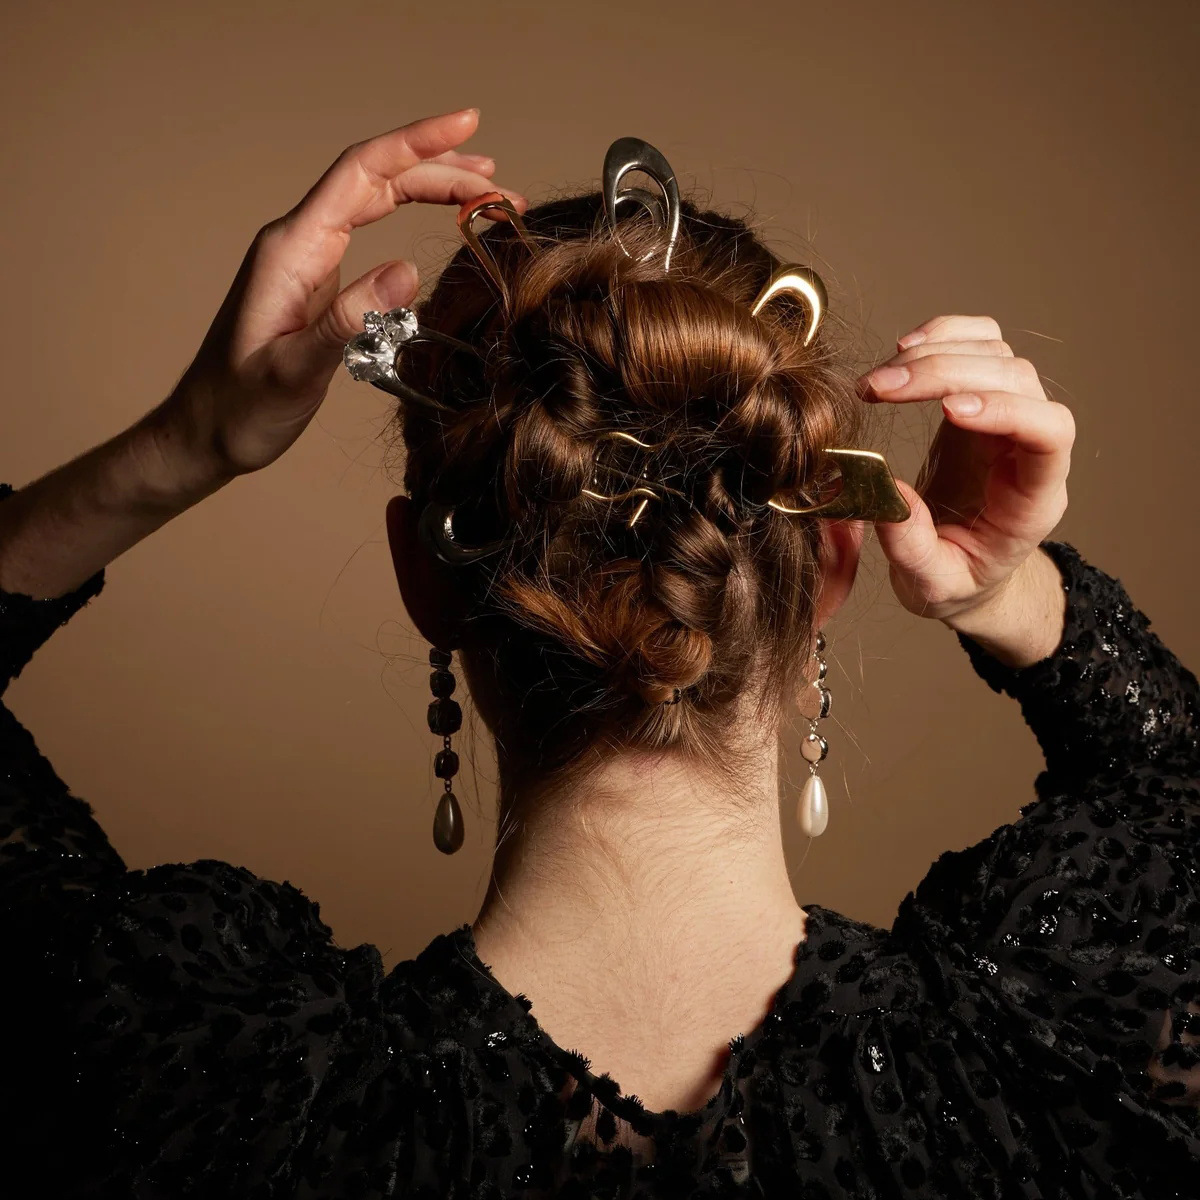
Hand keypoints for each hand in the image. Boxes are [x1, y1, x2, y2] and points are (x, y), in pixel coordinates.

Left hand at [160, 108, 524, 477]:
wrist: (206, 432)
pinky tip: (440, 222)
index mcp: (292, 249)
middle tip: (502, 187)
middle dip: (441, 172)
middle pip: (377, 180)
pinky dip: (411, 217)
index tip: (466, 123)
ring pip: (376, 200)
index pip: (361, 173)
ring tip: (487, 194)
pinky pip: (370, 230)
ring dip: (431, 189)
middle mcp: (299, 242)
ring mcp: (309, 259)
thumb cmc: (241, 407)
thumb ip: (347, 319)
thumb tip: (407, 270)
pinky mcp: (318, 283)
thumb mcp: (294, 371)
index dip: (416, 144)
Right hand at [857, 315, 1074, 625]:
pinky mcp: (977, 400)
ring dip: (935, 353)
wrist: (960, 570)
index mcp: (1034, 496)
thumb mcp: (933, 586)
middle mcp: (1028, 447)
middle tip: (880, 388)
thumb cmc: (955, 582)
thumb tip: (888, 495)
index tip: (949, 412)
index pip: (1050, 432)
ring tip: (878, 381)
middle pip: (1014, 379)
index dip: (1007, 410)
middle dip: (946, 372)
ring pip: (995, 353)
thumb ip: (913, 549)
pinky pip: (978, 344)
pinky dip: (942, 335)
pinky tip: (903, 352)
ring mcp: (1006, 417)